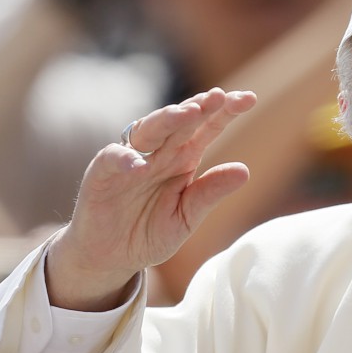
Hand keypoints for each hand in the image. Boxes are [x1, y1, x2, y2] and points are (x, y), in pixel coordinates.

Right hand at [47, 88, 256, 310]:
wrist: (112, 256)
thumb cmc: (150, 231)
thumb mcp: (187, 216)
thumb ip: (210, 193)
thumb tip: (245, 170)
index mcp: (184, 157)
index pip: (207, 127)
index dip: (225, 112)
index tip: (249, 99)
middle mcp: (159, 151)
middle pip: (180, 121)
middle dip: (199, 107)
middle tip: (219, 96)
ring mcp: (131, 158)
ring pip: (148, 130)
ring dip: (167, 119)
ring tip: (187, 113)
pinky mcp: (102, 173)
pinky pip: (113, 159)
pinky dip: (125, 159)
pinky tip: (140, 164)